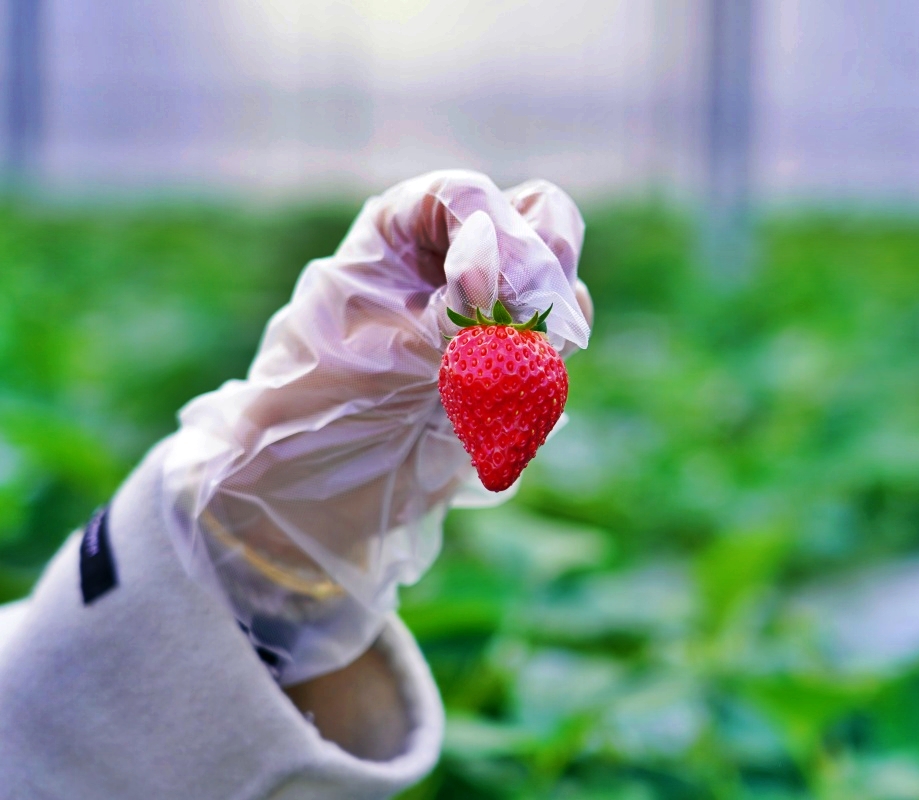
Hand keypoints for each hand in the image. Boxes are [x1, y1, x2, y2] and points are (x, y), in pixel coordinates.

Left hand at [161, 171, 592, 682]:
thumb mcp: (382, 351)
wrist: (318, 492)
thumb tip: (521, 286)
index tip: (477, 298)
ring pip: (558, 280)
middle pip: (537, 217)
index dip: (490, 239)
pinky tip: (516, 403)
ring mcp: (490, 302)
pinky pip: (558, 341)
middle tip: (525, 334)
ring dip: (549, 325)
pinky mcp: (513, 355)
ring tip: (513, 376)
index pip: (467, 198)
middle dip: (539, 272)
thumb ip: (452, 315)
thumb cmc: (323, 408)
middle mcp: (451, 253)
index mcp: (399, 229)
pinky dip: (548, 370)